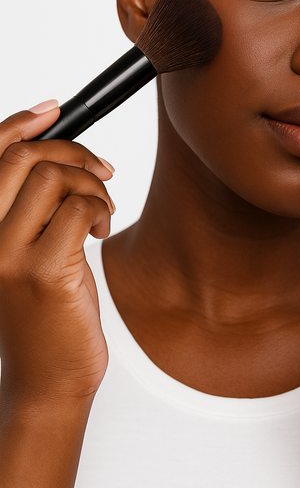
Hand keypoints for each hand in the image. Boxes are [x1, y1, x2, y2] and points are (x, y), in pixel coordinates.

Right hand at [0, 101, 114, 405]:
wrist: (46, 379)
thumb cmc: (40, 314)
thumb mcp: (25, 250)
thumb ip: (31, 205)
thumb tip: (58, 152)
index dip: (21, 122)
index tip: (54, 108)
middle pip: (25, 157)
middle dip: (75, 152)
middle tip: (102, 172)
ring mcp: (6, 253)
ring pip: (56, 178)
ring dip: (93, 187)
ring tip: (102, 213)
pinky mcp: (43, 270)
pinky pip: (80, 208)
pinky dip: (100, 210)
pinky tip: (102, 230)